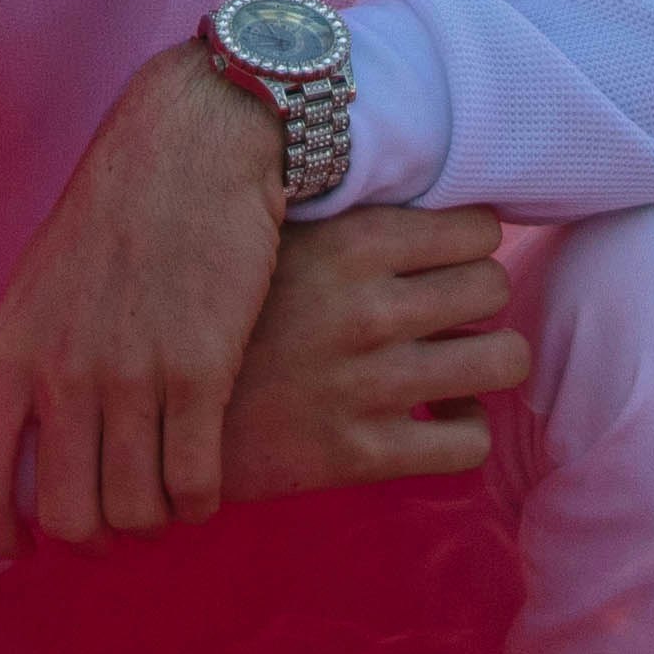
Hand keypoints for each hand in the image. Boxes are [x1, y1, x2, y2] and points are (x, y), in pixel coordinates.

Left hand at [0, 43, 292, 555]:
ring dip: (150, 524)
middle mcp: (63, 372)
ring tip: (161, 506)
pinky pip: (193, 483)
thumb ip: (32, 354)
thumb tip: (28, 428)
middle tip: (112, 530)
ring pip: (133, 511)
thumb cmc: (121, 208)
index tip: (18, 547)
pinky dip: (198, 504)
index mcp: (12, 348)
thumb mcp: (42, 278)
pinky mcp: (201, 370)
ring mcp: (132, 375)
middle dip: (90, 540)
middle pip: (64, 517)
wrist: (194, 144)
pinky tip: (203, 488)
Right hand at [222, 209, 526, 504]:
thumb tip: (421, 201)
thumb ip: (348, 220)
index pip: (476, 228)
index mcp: (349, 244)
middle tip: (443, 313)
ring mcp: (367, 384)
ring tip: (454, 364)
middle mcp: (367, 309)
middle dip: (474, 299)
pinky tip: (437, 417)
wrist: (149, 407)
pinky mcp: (359, 452)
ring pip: (504, 359)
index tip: (445, 261)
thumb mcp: (275, 238)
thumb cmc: (218, 311)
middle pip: (493, 285)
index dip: (466, 245)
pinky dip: (466, 428)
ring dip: (486, 361)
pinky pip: (470, 442)